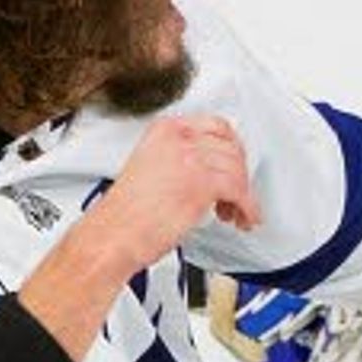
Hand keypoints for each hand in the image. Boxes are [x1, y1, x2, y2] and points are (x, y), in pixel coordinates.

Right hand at [99, 112, 261, 255]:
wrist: (114, 235)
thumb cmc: (126, 214)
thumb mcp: (152, 169)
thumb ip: (180, 160)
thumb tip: (209, 168)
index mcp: (165, 130)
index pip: (216, 126)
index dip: (233, 149)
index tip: (236, 165)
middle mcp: (179, 139)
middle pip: (231, 147)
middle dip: (240, 173)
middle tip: (236, 194)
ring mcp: (191, 159)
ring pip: (238, 170)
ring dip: (243, 194)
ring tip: (233, 212)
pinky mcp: (201, 184)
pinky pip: (240, 191)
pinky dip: (248, 207)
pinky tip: (243, 217)